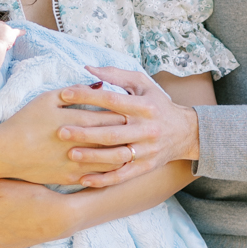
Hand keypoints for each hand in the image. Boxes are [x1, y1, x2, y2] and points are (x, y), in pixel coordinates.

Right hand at [0, 90, 122, 187]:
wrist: (5, 153)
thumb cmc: (25, 122)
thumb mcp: (47, 99)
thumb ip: (75, 91)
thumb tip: (98, 84)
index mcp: (79, 121)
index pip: (112, 115)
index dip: (125, 112)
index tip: (132, 108)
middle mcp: (83, 144)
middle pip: (117, 137)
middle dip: (129, 131)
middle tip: (138, 126)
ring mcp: (79, 163)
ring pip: (113, 160)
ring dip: (125, 152)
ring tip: (132, 145)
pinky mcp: (73, 178)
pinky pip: (100, 176)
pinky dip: (112, 170)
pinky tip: (117, 164)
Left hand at [55, 66, 199, 187]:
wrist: (185, 132)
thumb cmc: (157, 104)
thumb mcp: (142, 84)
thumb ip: (116, 75)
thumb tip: (88, 68)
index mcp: (144, 107)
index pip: (112, 100)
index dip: (88, 96)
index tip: (65, 95)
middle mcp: (146, 129)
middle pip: (112, 132)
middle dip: (85, 132)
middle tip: (61, 131)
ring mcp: (146, 150)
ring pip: (116, 156)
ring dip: (92, 156)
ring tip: (70, 154)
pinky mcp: (145, 167)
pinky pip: (122, 176)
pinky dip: (103, 179)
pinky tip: (84, 179)